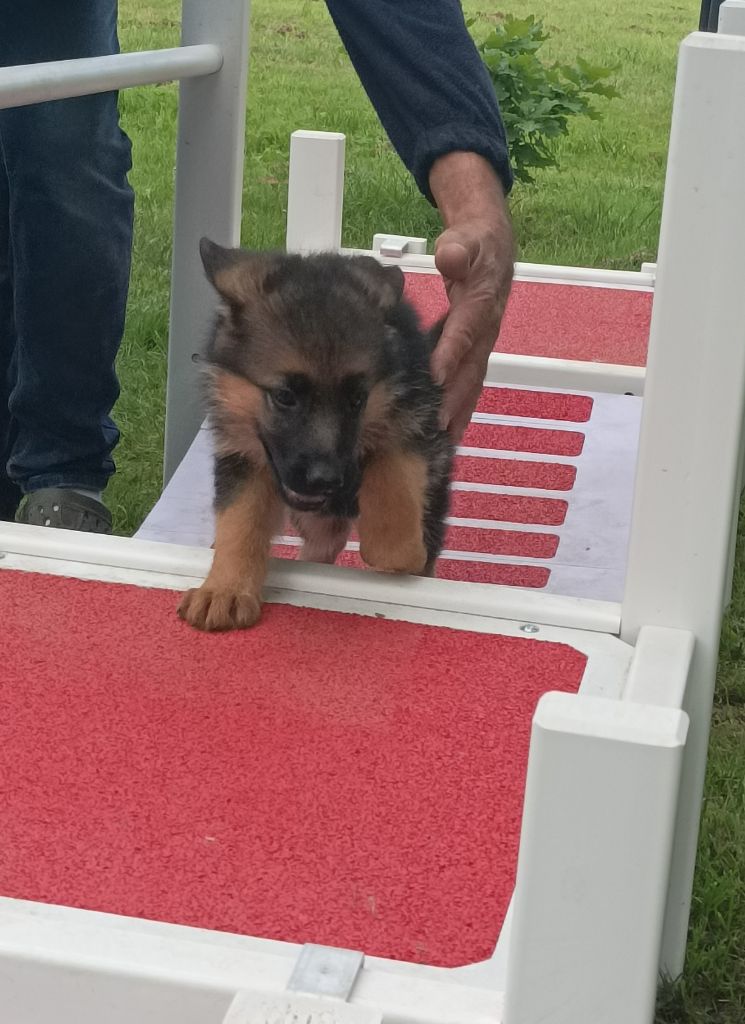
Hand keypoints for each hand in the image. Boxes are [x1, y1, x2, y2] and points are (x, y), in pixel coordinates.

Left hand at [429, 153, 514, 440]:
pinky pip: (470, 384)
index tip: (434, 377)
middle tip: (437, 424)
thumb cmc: (474, 243)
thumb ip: (458, 249)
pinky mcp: (477, 353)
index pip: (465, 331)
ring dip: (460, 411)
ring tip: (444, 441)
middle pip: (471, 367)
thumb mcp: (466, 238)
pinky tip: (448, 433)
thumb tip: (450, 256)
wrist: (495, 248)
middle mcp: (486, 329)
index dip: (451, 354)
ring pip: (473, 382)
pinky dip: (462, 409)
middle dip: (455, 397)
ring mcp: (484, 344)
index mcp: (481, 302)